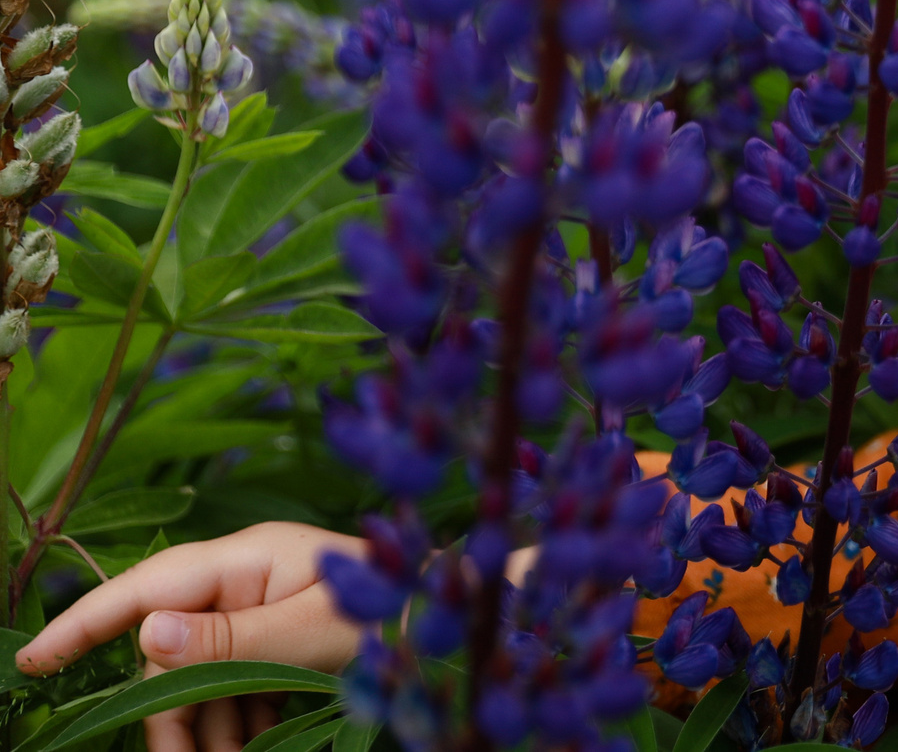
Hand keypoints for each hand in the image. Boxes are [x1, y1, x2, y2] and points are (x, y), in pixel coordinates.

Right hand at [16, 521, 366, 751]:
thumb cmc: (396, 610)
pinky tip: (251, 749)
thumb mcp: (312, 629)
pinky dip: (238, 726)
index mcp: (248, 558)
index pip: (147, 586)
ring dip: (206, 730)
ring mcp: (264, 613)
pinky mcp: (281, 644)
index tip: (30, 659)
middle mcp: (247, 580)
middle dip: (169, 712)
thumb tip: (147, 635)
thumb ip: (230, 638)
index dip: (84, 622)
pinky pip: (237, 688)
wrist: (461, 619)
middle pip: (170, 650)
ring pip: (201, 680)